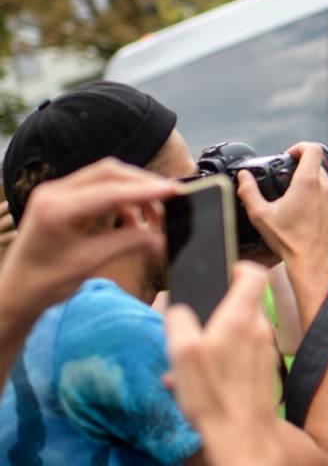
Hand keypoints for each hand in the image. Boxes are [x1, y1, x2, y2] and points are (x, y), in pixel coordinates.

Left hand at [0, 159, 174, 318]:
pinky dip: (121, 199)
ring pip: (106, 178)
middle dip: (142, 184)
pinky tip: (134, 220)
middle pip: (109, 173)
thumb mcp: (90, 263)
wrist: (15, 292)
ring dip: (133, 191)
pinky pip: (98, 188)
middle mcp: (54, 192)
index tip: (175, 191)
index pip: (110, 191)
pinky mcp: (61, 199)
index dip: (146, 190)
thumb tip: (161, 238)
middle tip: (170, 198)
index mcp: (57, 209)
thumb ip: (127, 243)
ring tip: (154, 216)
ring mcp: (56, 193)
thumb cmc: (46, 283)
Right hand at [165, 262, 285, 465]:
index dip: (239, 266)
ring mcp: (267, 351)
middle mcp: (260, 330)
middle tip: (196, 324)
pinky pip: (246, 354)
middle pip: (245, 302)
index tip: (221, 271)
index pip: (254, 273)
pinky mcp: (266, 372)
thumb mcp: (183, 355)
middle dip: (220, 307)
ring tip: (196, 359)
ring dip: (222, 336)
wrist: (244, 439)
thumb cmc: (213, 397)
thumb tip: (178, 308)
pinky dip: (228, 358)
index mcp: (241, 318)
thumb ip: (179, 323)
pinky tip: (207, 380)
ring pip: (244, 329)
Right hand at [237, 143, 327, 274]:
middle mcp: (325, 188)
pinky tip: (302, 213)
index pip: (313, 149)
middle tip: (285, 177)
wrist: (311, 263)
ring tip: (291, 197)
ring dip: (308, 184)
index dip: (300, 147)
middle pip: (316, 165)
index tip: (288, 155)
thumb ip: (248, 191)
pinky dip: (315, 199)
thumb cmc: (288, 240)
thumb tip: (243, 177)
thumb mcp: (260, 214)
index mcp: (308, 182)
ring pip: (323, 182)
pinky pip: (326, 199)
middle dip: (301, 167)